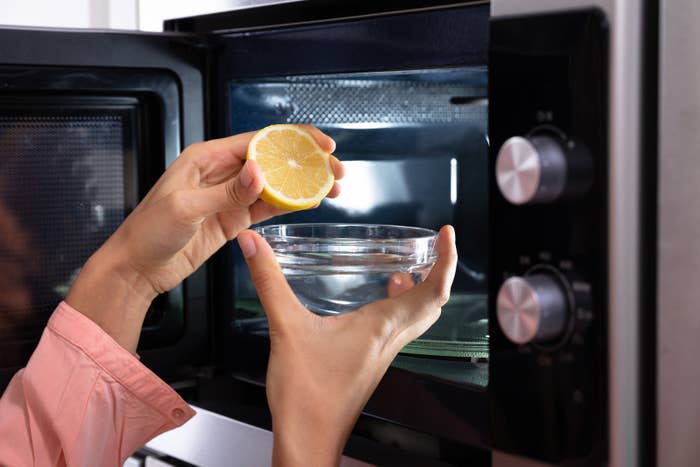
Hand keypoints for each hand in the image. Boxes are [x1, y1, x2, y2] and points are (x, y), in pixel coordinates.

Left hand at [66, 126, 343, 352]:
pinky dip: (290, 204)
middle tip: (336, 170)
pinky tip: (310, 203)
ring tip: (333, 188)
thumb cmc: (149, 232)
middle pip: (274, 160)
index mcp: (207, 158)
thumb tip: (261, 173)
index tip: (321, 144)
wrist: (137, 269)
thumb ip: (226, 192)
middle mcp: (222, 172)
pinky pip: (267, 207)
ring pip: (275, 184)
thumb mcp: (186, 208)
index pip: (259, 141)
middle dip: (307, 162)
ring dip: (303, 184)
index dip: (294, 140)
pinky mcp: (233, 219)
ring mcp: (230, 197)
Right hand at [237, 225, 457, 466]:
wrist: (308, 439)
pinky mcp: (370, 361)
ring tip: (410, 266)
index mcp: (382, 328)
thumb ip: (269, 283)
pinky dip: (401, 307)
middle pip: (434, 303)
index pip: (433, 291)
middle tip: (434, 246)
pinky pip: (399, 328)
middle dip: (440, 271)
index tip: (447, 235)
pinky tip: (378, 299)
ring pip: (418, 317)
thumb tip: (253, 245)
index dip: (448, 260)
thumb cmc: (306, 396)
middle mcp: (390, 340)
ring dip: (422, 290)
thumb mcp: (285, 328)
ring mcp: (383, 353)